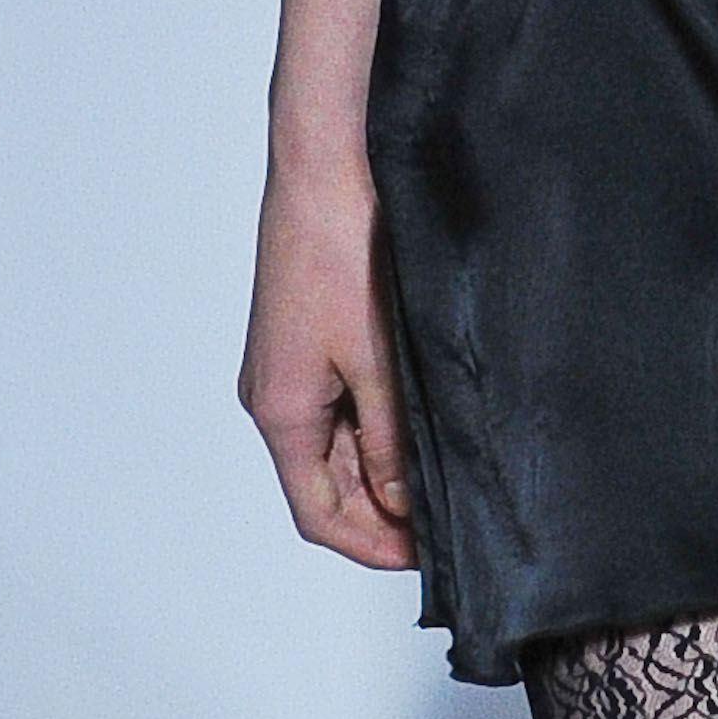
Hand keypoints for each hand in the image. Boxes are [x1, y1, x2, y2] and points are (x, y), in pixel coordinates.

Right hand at [239, 150, 417, 570]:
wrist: (326, 163)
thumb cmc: (341, 247)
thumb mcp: (377, 358)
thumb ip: (389, 437)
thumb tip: (401, 500)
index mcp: (281, 411)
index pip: (318, 513)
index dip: (371, 544)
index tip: (424, 555)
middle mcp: (273, 395)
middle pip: (325, 482)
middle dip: (381, 507)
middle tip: (445, 516)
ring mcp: (287, 365)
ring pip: (335, 443)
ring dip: (380, 463)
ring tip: (441, 469)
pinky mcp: (305, 336)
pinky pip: (338, 402)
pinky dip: (374, 421)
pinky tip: (418, 416)